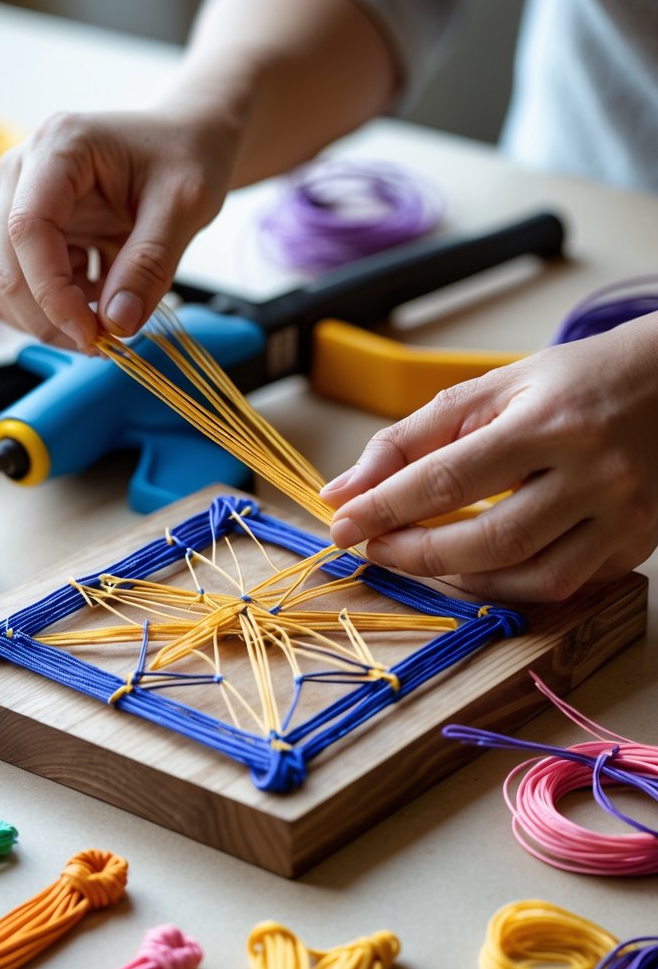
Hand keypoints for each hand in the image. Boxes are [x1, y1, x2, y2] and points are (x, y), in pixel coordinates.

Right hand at [0, 107, 240, 350]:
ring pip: (6, 282)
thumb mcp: (186, 205)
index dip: (51, 292)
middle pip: (6, 263)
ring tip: (107, 323)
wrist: (185, 141)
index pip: (27, 229)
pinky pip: (24, 285)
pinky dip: (56, 309)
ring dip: (49, 319)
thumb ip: (151, 264)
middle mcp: (24, 171)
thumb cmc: (187, 156)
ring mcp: (19, 201)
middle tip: (105, 345)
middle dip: (50, 317)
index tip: (93, 333)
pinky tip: (101, 302)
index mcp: (58, 147)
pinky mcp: (30, 230)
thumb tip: (118, 324)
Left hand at [322, 314, 657, 601]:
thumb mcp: (492, 388)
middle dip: (417, 553)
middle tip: (375, 547)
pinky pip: (564, 584)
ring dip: (460, 579)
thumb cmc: (574, 382)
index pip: (448, 477)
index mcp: (549, 420)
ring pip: (529, 577)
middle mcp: (594, 471)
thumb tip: (345, 490)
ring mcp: (623, 515)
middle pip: (489, 540)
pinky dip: (510, 586)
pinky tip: (478, 568)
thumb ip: (414, 437)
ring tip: (421, 558)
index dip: (385, 507)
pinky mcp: (638, 544)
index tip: (341, 524)